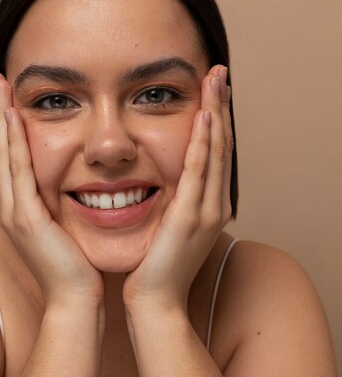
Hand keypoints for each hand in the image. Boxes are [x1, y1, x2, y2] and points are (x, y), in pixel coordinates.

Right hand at [0, 72, 103, 308]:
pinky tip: (11, 117)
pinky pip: (18, 172)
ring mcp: (14, 212)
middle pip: (0, 149)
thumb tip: (72, 184)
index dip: (5, 125)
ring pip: (4, 155)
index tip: (6, 96)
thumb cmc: (75, 266)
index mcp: (19, 207)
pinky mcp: (27, 218)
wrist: (76, 300)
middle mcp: (10, 206)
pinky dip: (13, 143)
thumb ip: (60, 204)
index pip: (10, 157)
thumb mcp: (64, 228)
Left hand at [123, 65, 232, 318]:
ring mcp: (207, 211)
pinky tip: (204, 117)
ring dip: (216, 114)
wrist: (155, 304)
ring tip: (216, 81)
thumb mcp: (167, 230)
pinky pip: (198, 172)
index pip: (214, 154)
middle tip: (220, 72)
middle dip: (221, 107)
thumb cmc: (155, 269)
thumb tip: (160, 185)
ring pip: (215, 152)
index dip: (215, 120)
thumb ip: (170, 205)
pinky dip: (203, 143)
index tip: (211, 91)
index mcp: (208, 206)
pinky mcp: (190, 217)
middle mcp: (215, 205)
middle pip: (221, 145)